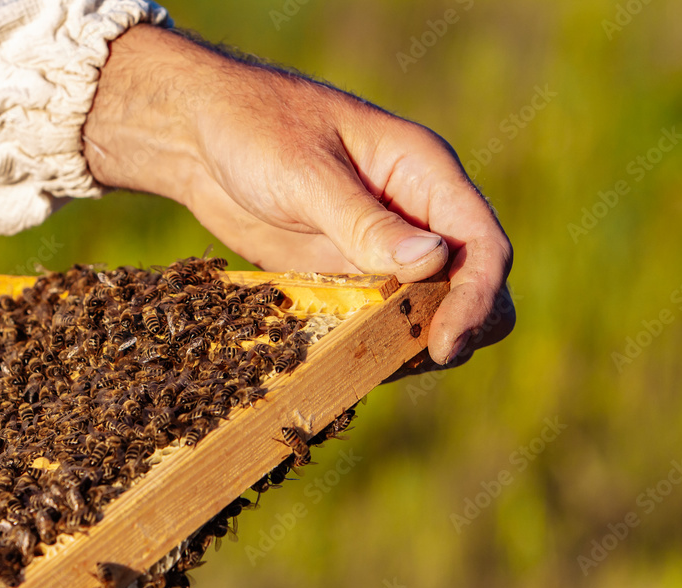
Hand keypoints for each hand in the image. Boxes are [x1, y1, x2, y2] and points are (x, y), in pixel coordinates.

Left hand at [83, 25, 513, 364]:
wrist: (199, 137)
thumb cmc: (257, 129)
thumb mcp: (308, 172)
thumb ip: (365, 220)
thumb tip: (434, 261)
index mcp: (423, 172)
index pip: (482, 243)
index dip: (478, 298)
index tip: (446, 343)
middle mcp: (415, 212)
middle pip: (471, 282)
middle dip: (461, 325)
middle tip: (423, 359)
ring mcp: (382, 246)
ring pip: (429, 307)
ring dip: (417, 340)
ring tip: (380, 366)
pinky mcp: (347, 273)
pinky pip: (380, 317)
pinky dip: (376, 343)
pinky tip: (352, 362)